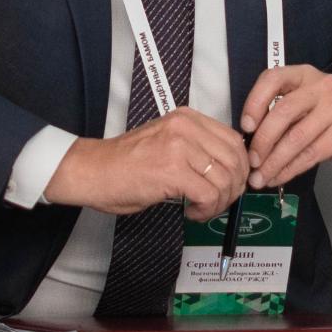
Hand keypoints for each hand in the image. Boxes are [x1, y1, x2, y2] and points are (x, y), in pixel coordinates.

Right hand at [44, 107, 248, 222]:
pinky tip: (192, 213)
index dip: (239, 168)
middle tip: (218, 203)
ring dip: (219, 203)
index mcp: (187, 118)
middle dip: (234, 189)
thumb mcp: (166, 143)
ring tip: (201, 210)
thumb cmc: (124, 164)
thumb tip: (228, 171)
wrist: (91, 171)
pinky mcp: (173, 171)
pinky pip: (209, 195)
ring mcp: (180, 147)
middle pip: (235, 160)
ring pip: (226, 180)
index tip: (230, 186)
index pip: (234, 141)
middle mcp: (186, 127)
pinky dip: (206, 210)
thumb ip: (196, 149)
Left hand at [239, 66, 331, 187]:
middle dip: (263, 141)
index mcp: (304, 74)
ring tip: (260, 178)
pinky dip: (290, 169)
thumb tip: (247, 141)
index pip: (273, 78)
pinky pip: (310, 154)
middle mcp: (322, 86)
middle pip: (283, 111)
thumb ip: (279, 113)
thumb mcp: (304, 106)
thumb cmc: (327, 119)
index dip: (255, 102)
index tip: (246, 126)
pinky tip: (278, 178)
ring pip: (296, 137)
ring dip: (274, 162)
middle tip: (251, 162)